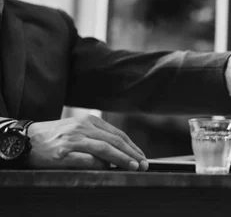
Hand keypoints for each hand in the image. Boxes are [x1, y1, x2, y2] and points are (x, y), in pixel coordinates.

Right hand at [25, 115, 147, 170]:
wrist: (26, 140)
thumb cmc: (56, 136)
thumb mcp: (78, 128)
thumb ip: (97, 135)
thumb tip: (121, 150)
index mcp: (89, 121)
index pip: (117, 134)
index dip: (132, 146)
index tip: (142, 156)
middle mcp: (82, 128)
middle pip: (114, 141)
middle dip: (132, 153)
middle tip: (143, 164)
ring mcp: (73, 140)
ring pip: (104, 149)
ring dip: (122, 159)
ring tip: (133, 166)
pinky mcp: (63, 154)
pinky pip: (87, 160)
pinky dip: (100, 165)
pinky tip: (109, 169)